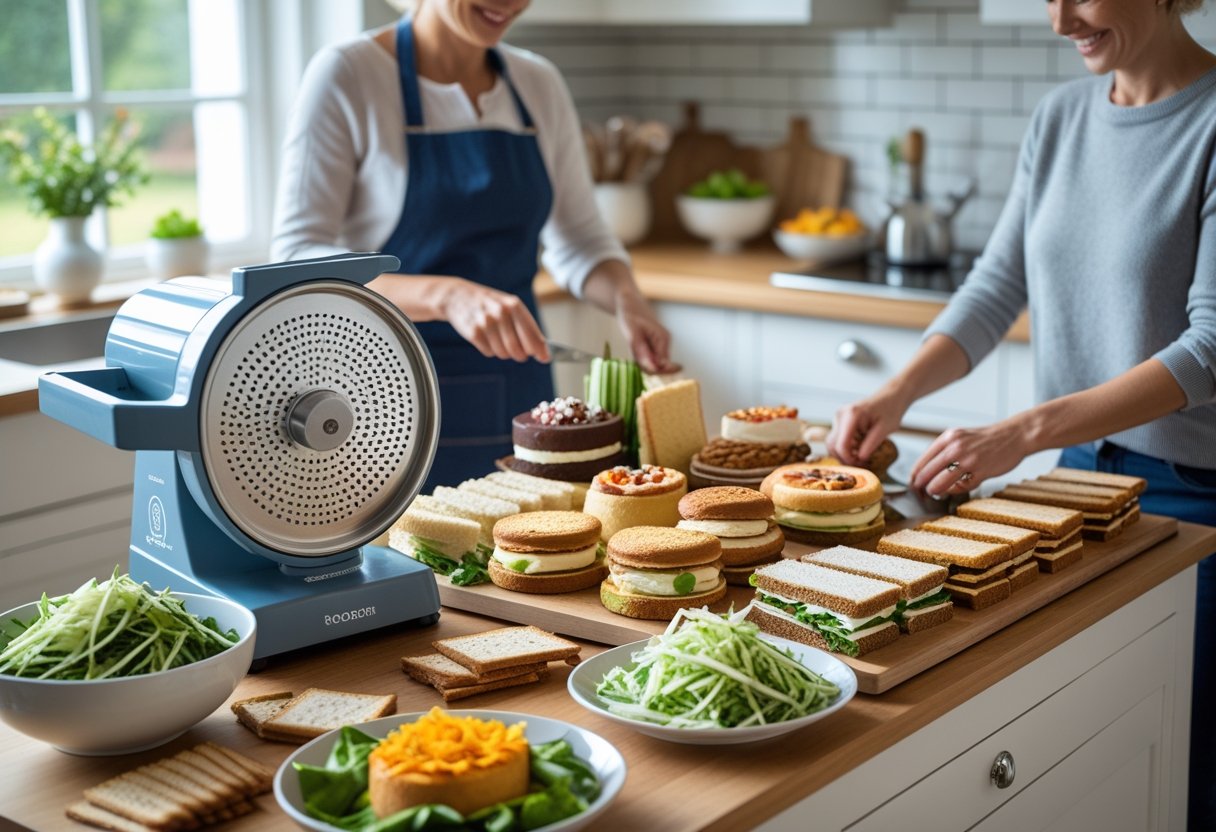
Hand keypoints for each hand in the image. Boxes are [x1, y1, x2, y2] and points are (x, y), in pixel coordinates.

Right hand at [439, 280, 549, 362]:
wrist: (458, 296)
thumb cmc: (490, 303)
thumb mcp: (509, 305)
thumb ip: (526, 325)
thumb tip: (543, 350)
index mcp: (514, 305)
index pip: (532, 335)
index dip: (540, 350)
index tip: (545, 358)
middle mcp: (501, 313)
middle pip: (518, 349)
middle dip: (521, 355)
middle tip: (520, 353)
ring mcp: (486, 323)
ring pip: (503, 353)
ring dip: (504, 352)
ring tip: (498, 339)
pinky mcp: (473, 333)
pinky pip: (489, 352)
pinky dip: (490, 349)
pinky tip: (486, 337)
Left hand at [616, 293, 678, 373]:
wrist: (630, 302)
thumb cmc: (630, 314)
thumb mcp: (633, 333)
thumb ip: (642, 352)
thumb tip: (652, 368)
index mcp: (663, 338)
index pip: (663, 365)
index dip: (650, 369)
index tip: (637, 362)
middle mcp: (665, 343)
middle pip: (659, 367)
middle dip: (645, 367)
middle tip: (633, 353)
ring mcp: (660, 345)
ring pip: (652, 364)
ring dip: (641, 362)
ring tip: (632, 346)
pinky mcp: (654, 347)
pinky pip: (648, 359)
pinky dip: (639, 358)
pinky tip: (634, 347)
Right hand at [826, 391, 907, 465]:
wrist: (891, 396)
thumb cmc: (891, 410)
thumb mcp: (885, 429)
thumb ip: (871, 444)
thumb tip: (860, 459)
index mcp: (852, 415)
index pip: (841, 444)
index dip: (848, 459)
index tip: (861, 464)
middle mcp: (841, 415)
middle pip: (832, 445)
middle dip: (844, 458)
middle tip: (861, 464)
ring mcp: (839, 417)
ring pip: (832, 443)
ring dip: (844, 453)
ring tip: (860, 458)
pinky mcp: (840, 421)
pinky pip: (837, 438)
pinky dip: (846, 447)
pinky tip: (859, 449)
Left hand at [908, 422, 1030, 498]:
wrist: (1014, 434)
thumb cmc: (986, 438)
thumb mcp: (961, 436)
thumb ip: (945, 449)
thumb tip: (928, 467)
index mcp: (949, 437)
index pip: (924, 459)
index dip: (916, 473)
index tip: (912, 481)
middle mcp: (956, 447)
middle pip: (930, 471)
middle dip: (921, 484)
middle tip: (918, 491)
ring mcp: (970, 460)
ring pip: (943, 480)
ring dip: (934, 489)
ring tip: (932, 492)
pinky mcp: (982, 471)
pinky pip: (963, 486)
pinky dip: (955, 490)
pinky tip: (952, 490)